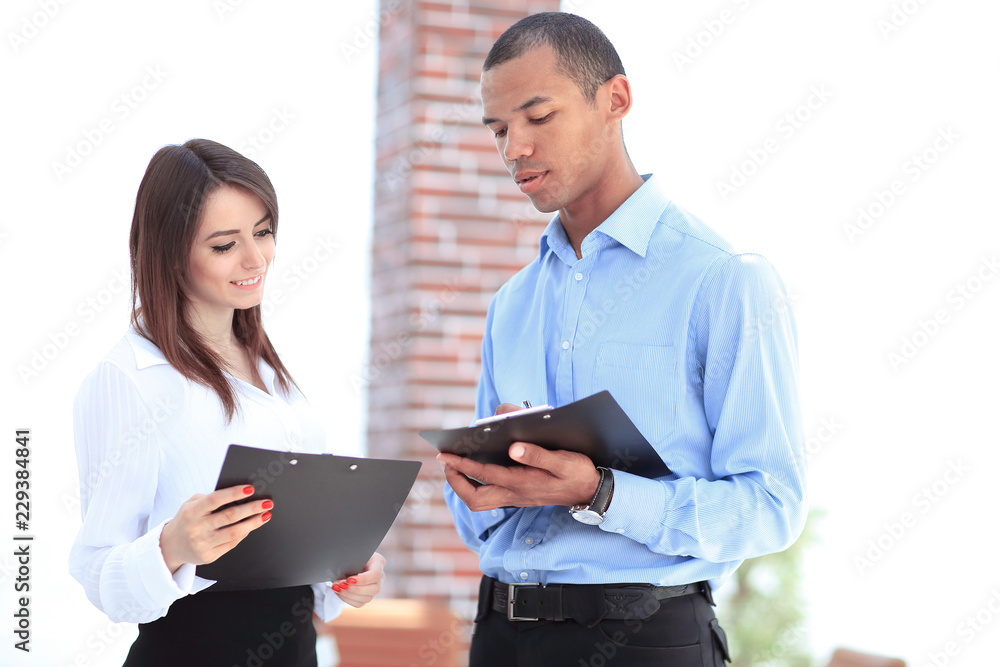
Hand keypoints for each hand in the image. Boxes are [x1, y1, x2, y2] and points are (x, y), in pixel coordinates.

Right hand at [159, 484, 271, 572]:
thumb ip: (209, 498)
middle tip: (267, 502)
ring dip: (253, 523)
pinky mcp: (208, 556)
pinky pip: (232, 544)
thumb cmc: (186, 519)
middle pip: (229, 517)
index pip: (215, 500)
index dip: (233, 493)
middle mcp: (197, 528)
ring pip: (234, 532)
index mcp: (191, 512)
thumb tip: (237, 494)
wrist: (170, 546)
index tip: (250, 489)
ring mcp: (202, 544)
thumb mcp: (190, 505)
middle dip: (251, 509)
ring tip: (265, 515)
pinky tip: (251, 526)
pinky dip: (244, 533)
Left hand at [332, 552, 385, 607]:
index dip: (362, 580)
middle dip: (355, 589)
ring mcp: (374, 588)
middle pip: (374, 589)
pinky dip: (347, 599)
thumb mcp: (352, 554)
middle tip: (341, 584)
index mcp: (378, 562)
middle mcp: (380, 577)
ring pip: (366, 598)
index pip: (375, 575)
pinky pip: (359, 603)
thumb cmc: (351, 555)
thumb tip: (340, 569)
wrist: (349, 561)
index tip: (349, 580)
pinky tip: (338, 592)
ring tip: (336, 588)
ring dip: (348, 595)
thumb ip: (350, 560)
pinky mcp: (367, 596)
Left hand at [437, 441, 600, 511]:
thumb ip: (538, 455)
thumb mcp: (563, 461)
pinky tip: (475, 469)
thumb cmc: (576, 473)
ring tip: (455, 466)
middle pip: (474, 499)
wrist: (590, 491)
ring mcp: (516, 497)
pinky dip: (476, 485)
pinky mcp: (519, 496)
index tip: (446, 455)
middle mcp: (515, 494)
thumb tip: (514, 447)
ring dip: (464, 486)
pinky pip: (489, 497)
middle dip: (456, 481)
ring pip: (480, 501)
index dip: (462, 465)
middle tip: (446, 462)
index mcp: (522, 482)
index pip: (484, 474)